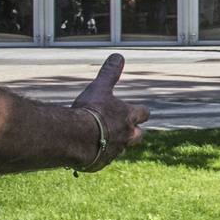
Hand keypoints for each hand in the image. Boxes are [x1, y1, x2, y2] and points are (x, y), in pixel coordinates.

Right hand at [71, 53, 149, 169]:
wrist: (76, 138)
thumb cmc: (90, 111)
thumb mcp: (100, 88)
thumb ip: (109, 73)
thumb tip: (118, 55)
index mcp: (128, 118)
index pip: (143, 113)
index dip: (140, 112)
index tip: (137, 111)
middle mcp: (126, 136)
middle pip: (139, 136)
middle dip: (133, 132)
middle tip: (124, 129)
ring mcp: (114, 152)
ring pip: (121, 150)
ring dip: (114, 145)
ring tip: (103, 141)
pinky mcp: (100, 164)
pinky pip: (102, 161)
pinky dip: (97, 157)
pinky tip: (87, 153)